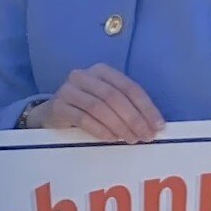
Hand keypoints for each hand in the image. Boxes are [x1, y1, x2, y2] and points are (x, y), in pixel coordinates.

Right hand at [27, 65, 165, 144]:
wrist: (52, 114)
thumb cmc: (86, 108)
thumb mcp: (108, 102)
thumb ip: (128, 107)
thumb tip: (155, 124)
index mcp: (102, 70)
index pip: (129, 87)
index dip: (146, 107)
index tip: (158, 126)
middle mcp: (84, 75)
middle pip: (114, 97)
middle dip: (134, 118)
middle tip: (145, 136)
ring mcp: (68, 90)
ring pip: (99, 107)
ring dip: (119, 126)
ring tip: (131, 140)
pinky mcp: (58, 106)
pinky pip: (83, 118)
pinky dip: (100, 130)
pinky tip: (111, 139)